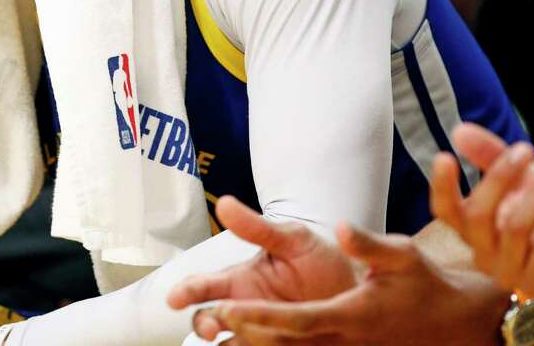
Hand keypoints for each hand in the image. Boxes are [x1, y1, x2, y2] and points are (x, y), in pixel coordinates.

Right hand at [168, 196, 358, 339]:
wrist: (358, 288)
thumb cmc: (320, 259)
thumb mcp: (291, 239)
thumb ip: (257, 228)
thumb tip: (223, 202)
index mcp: (241, 280)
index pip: (204, 286)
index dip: (186, 291)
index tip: (175, 298)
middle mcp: (244, 309)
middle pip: (208, 320)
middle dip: (204, 324)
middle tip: (214, 327)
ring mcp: (261, 333)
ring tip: (230, 343)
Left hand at [202, 223, 507, 344]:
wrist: (456, 321)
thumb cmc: (424, 283)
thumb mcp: (402, 255)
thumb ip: (368, 243)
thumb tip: (340, 227)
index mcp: (352, 314)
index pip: (295, 320)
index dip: (257, 317)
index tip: (224, 308)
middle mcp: (344, 339)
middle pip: (285, 341)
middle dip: (246, 332)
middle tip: (207, 319)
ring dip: (256, 344)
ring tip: (215, 333)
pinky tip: (250, 339)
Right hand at [432, 122, 533, 298]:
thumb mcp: (519, 180)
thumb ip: (490, 157)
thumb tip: (459, 131)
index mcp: (470, 231)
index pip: (445, 211)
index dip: (441, 186)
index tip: (445, 156)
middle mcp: (483, 254)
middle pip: (477, 216)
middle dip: (500, 177)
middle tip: (525, 150)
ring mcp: (510, 272)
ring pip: (515, 228)